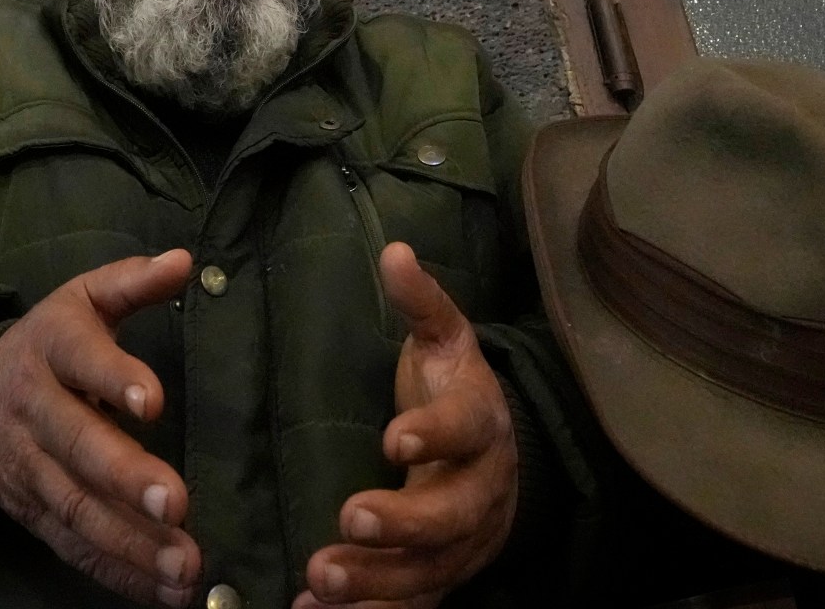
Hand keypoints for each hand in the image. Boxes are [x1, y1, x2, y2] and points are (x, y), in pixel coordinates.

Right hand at [0, 249, 200, 606]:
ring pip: (76, 508)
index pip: (80, 358)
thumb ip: (131, 282)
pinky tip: (164, 591)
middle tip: (178, 504)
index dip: (114, 377)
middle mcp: (35, 410)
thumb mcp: (83, 299)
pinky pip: (74, 548)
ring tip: (186, 565)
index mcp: (51, 347)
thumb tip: (182, 261)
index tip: (154, 402)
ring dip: (131, 543)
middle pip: (77, 445)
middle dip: (126, 478)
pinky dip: (118, 574)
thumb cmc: (51, 344)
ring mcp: (30, 468)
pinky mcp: (33, 514)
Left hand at [296, 243, 517, 608]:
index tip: (392, 438)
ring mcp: (463, 543)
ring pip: (430, 571)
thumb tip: (394, 252)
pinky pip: (412, 604)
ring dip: (377, 581)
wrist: (505, 459)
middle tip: (346, 523)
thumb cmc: (458, 393)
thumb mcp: (445, 342)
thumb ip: (421, 302)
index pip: (463, 431)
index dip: (434, 435)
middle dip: (400, 524)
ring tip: (319, 579)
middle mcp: (479, 491)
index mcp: (480, 426)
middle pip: (450, 516)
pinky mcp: (441, 578)